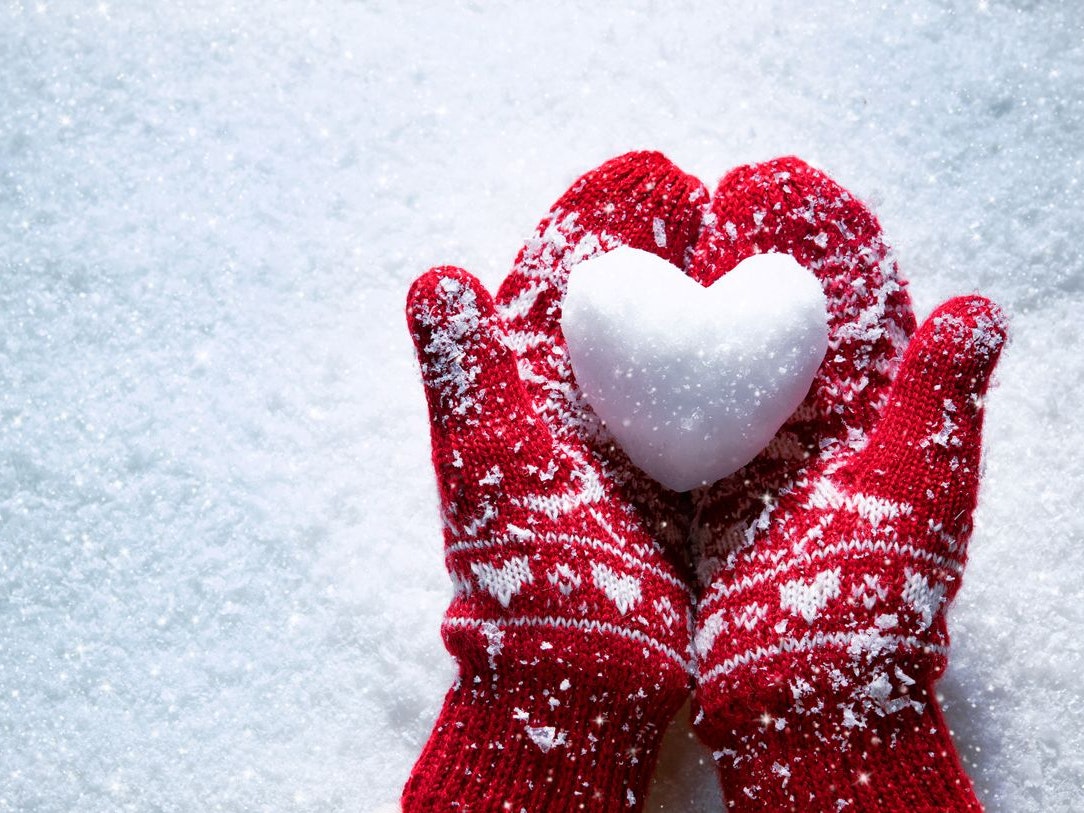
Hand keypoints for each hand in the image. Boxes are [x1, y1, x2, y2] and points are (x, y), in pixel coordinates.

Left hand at [402, 152, 706, 811]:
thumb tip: (430, 278)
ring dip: (713, 296)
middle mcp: (576, 413)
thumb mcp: (489, 464)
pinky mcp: (681, 484)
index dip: (596, 225)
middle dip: (666, 246)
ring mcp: (631, 447)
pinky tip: (782, 329)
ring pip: (676, 352)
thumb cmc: (526, 574)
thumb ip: (467, 374)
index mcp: (523, 395)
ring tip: (758, 234)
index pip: (558, 287)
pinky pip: (717, 408)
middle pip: (627, 308)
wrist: (583, 679)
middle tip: (713, 188)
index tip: (643, 172)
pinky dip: (747, 365)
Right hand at [688, 158, 1005, 811]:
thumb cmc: (870, 600)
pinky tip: (616, 309)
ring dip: (685, 288)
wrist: (797, 693)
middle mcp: (800, 426)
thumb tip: (982, 307)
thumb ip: (938, 398)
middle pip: (767, 317)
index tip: (786, 182)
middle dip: (741, 248)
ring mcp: (740, 453)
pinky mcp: (688, 484)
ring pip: (710, 353)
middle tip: (708, 186)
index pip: (843, 305)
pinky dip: (641, 357)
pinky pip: (659, 407)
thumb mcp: (917, 492)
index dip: (818, 241)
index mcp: (865, 414)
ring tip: (659, 218)